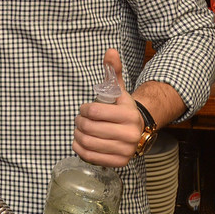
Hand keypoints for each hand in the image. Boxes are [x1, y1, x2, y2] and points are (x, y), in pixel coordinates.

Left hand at [72, 48, 143, 167]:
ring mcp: (126, 150)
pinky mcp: (119, 162)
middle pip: (89, 128)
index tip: (84, 108)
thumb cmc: (122, 109)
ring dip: (78, 135)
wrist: (137, 130)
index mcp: (129, 115)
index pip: (94, 111)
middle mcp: (130, 134)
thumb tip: (109, 51)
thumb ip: (113, 71)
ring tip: (80, 130)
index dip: (83, 109)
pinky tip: (80, 141)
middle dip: (79, 122)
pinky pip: (90, 157)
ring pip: (88, 142)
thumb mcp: (119, 90)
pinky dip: (80, 148)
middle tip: (79, 120)